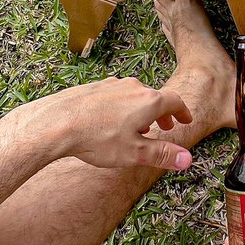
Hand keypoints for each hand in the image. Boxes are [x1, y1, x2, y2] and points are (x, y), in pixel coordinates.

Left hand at [22, 77, 193, 171]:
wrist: (57, 123)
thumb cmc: (96, 138)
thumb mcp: (134, 153)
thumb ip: (162, 154)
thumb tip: (187, 159)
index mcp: (148, 101)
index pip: (174, 101)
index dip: (182, 112)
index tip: (184, 119)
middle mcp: (132, 88)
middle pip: (154, 97)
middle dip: (161, 113)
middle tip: (164, 127)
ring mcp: (111, 86)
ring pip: (134, 96)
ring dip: (141, 110)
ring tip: (137, 128)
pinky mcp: (93, 88)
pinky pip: (115, 96)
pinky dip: (122, 107)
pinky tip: (112, 122)